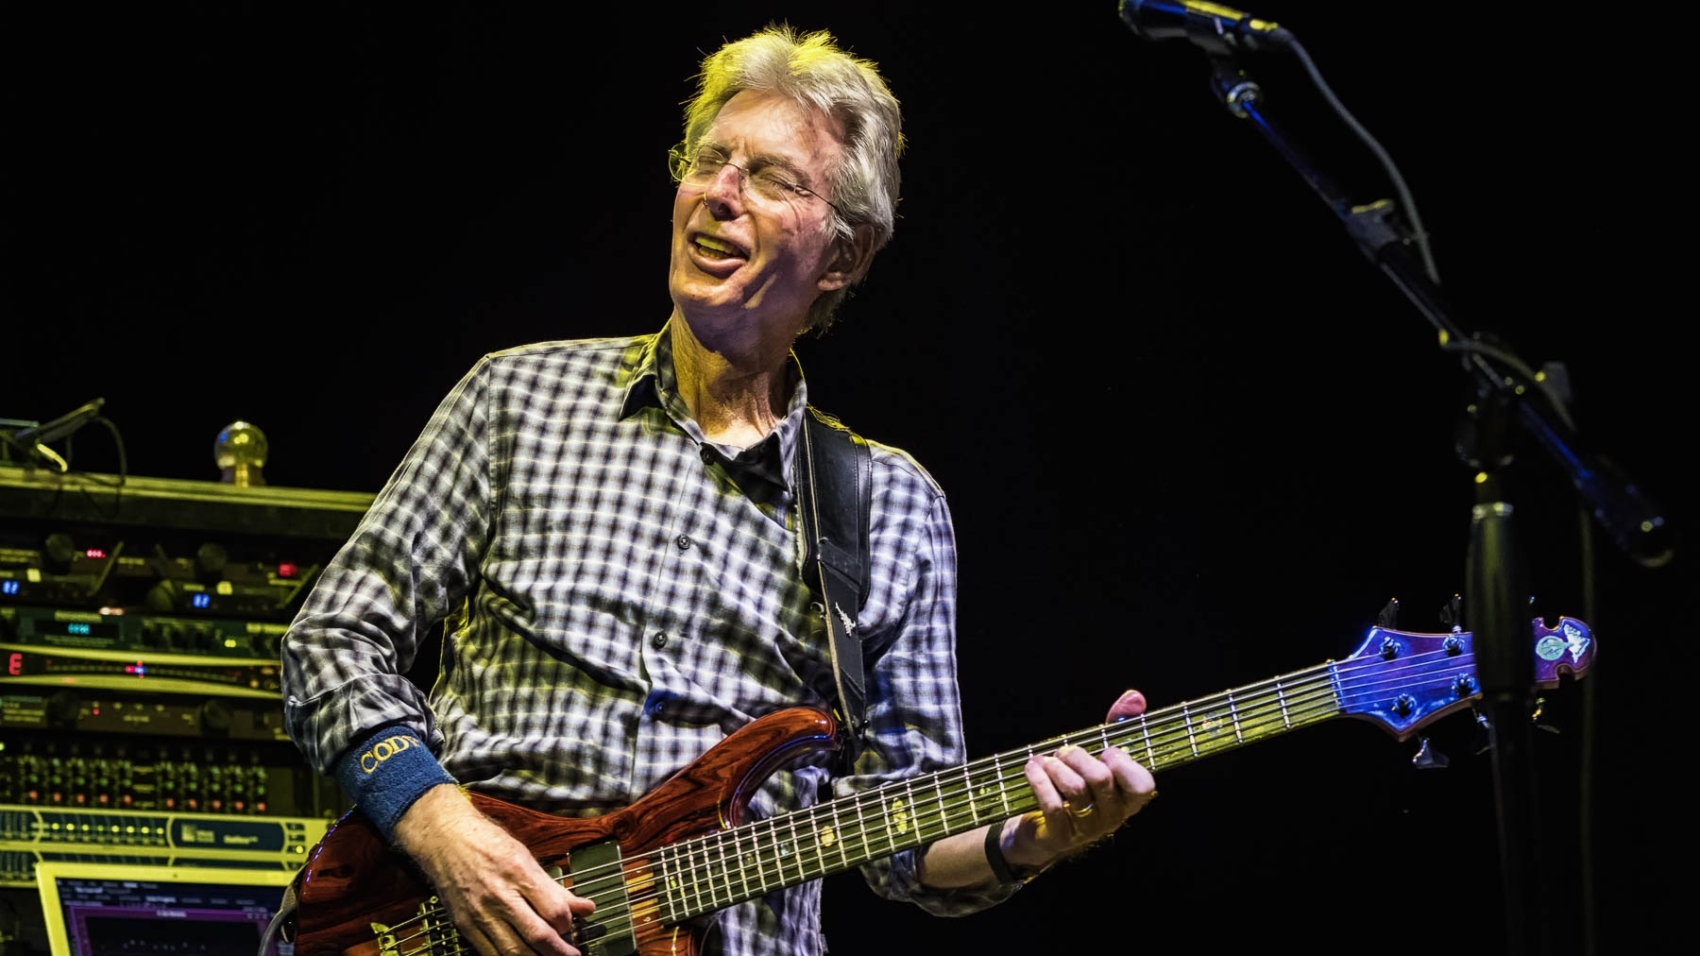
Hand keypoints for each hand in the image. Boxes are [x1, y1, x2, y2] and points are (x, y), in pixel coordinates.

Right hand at [393, 785, 595, 955]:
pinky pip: (490, 953)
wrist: (444, 838)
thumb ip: (555, 888)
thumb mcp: (526, 857)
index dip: (568, 923)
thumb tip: (585, 907)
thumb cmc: (486, 842)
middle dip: (559, 952)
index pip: (554, 911)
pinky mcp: (465, 925)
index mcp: (519, 873)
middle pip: (537, 936)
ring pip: (514, 951)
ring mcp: (480, 913)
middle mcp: (500, 896)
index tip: (571, 924)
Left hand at [1003, 689, 1158, 872]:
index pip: (1142, 785)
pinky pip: (1052, 805)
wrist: (1043, 827)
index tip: (1105, 751)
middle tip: (1064, 751)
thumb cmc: (1078, 783)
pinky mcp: (1062, 836)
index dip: (1123, 763)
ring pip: (1076, 790)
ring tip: (1046, 760)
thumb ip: (1118, 724)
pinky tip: (1032, 768)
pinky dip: (1040, 780)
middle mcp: (1113, 816)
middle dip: (1078, 756)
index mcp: (1128, 798)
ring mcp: (1088, 829)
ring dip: (1056, 766)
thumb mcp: (1098, 754)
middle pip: (1101, 779)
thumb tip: (1134, 697)